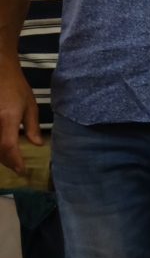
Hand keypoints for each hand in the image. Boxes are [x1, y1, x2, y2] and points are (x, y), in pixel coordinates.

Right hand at [0, 58, 39, 175]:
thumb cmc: (16, 87)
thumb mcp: (30, 106)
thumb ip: (33, 127)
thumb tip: (37, 144)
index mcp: (7, 118)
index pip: (8, 146)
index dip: (14, 161)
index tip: (22, 170)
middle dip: (7, 161)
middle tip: (18, 167)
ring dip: (0, 155)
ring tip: (11, 160)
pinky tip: (3, 149)